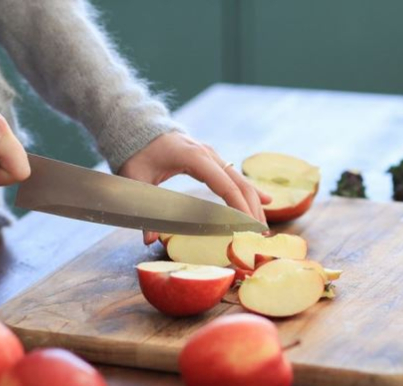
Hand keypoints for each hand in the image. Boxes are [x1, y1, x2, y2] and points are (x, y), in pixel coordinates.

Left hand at [118, 132, 270, 244]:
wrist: (137, 128)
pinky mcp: (210, 159)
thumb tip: (148, 240)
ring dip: (254, 202)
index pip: (224, 185)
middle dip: (251, 209)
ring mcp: (211, 156)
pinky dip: (249, 191)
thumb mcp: (135, 181)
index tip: (248, 226)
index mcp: (194, 157)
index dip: (238, 206)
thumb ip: (143, 210)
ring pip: (240, 180)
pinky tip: (267, 202)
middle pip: (239, 184)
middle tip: (259, 234)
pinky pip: (234, 177)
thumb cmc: (136, 153)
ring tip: (263, 226)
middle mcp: (208, 155)